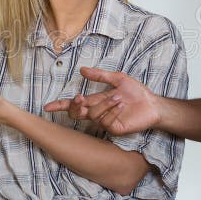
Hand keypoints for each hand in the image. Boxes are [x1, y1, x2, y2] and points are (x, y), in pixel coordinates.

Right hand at [43, 67, 160, 135]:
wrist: (153, 104)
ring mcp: (105, 122)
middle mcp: (98, 112)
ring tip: (118, 97)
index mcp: (96, 101)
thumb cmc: (137, 92)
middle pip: (77, 114)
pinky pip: (105, 122)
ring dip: (104, 105)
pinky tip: (122, 105)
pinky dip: (112, 111)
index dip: (61, 106)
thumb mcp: (118, 79)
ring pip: (93, 116)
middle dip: (75, 106)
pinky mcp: (114, 129)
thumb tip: (82, 70)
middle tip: (80, 98)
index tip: (47, 107)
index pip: (75, 105)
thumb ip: (100, 76)